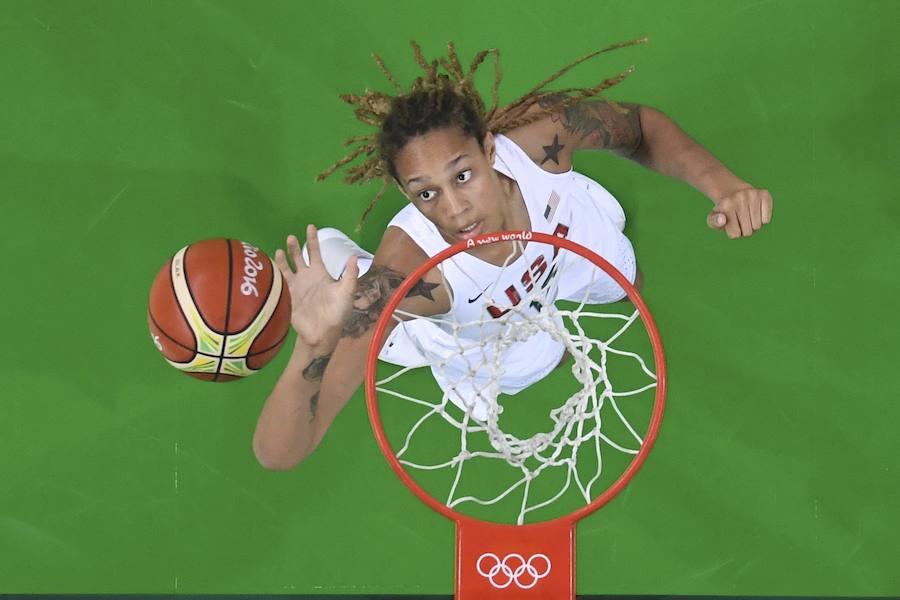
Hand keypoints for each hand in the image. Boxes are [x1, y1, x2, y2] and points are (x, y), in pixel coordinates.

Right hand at [273, 225, 357, 348]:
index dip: (313, 240)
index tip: (310, 226)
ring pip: (286, 267)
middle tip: (290, 237)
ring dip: (282, 258)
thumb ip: (349, 275)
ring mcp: (295, 286)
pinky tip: (268, 266)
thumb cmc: (336, 312)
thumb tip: (354, 256)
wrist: (322, 332)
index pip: (315, 252)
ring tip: (279, 249)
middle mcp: (306, 277)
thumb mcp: (346, 292)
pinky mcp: (286, 296)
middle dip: (294, 247)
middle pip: (298, 257)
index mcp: (320, 273)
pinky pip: (278, 282)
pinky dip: (273, 273)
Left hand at [707, 187, 772, 238]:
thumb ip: (714, 222)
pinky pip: (767, 219)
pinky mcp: (764, 194)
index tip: (730, 224)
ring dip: (753, 226)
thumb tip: (722, 220)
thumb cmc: (724, 212)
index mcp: (726, 205)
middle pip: (747, 232)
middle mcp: (740, 197)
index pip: (735, 234)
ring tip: (747, 216)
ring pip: (757, 226)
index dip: (734, 233)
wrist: (732, 192)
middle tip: (739, 220)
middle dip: (743, 230)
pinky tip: (756, 212)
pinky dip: (762, 220)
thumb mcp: (713, 219)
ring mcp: (753, 194)